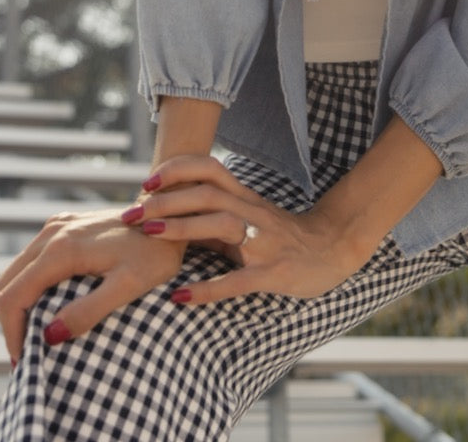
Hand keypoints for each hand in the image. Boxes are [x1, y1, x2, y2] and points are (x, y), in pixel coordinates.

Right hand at [0, 206, 186, 359]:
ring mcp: (56, 226)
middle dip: (10, 322)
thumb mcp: (129, 286)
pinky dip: (27, 288)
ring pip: (14, 272)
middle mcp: (52, 232)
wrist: (170, 214)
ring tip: (34, 337)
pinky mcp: (63, 226)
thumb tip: (49, 336)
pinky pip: (30, 261)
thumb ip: (89, 310)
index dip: (12, 333)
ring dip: (16, 306)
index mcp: (62, 248)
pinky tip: (45, 308)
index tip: (25, 361)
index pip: (13, 296)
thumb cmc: (156, 253)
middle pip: (5, 284)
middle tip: (27, 355)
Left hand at [123, 155, 366, 303]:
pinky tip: (180, 297)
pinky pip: (237, 280)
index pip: (210, 170)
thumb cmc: (283, 235)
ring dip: (182, 228)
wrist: (333, 249)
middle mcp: (252, 213)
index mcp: (245, 198)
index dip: (178, 170)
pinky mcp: (272, 273)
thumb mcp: (249, 218)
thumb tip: (169, 217)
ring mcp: (263, 242)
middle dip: (167, 200)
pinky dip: (207, 289)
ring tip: (149, 234)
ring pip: (221, 225)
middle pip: (207, 194)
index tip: (147, 181)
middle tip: (133, 213)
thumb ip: (214, 216)